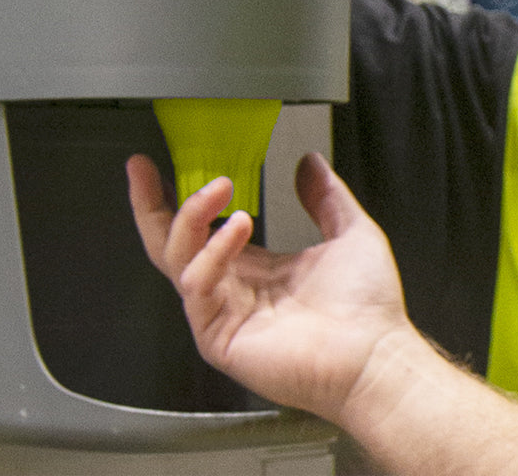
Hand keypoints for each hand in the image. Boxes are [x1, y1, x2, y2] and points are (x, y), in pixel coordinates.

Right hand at [126, 151, 410, 423]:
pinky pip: (197, 285)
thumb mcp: (348, 232)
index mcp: (254, 266)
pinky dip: (212, 252)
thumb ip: (325, 196)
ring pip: (177, 257)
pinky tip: (238, 227)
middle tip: (142, 169)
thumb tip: (309, 163)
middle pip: (168, 243)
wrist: (375, 354)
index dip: (176, 198)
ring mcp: (221, 313)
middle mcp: (231, 288)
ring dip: (192, 215)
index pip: (200, 229)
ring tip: (220, 189)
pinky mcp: (218, 337)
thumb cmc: (368, 310)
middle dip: (148, 204)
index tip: (159, 166)